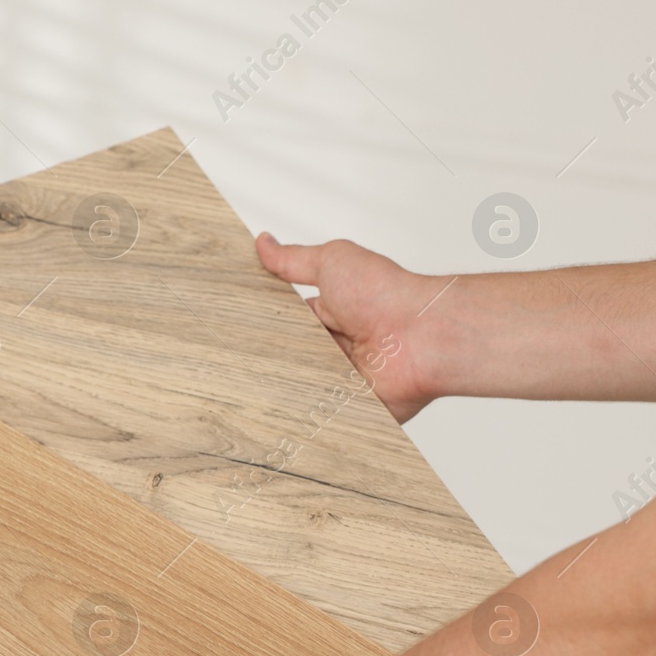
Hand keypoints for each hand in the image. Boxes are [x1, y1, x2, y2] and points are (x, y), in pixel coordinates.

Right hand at [255, 233, 445, 422]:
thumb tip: (264, 242)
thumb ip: (294, 259)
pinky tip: (280, 408)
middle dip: (266, 357)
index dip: (261, 324)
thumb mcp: (333, 261)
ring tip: (256, 381)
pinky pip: (316, 413)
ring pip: (295, 386)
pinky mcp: (352, 407)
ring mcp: (342, 379)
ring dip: (283, 383)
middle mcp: (335, 348)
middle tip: (238, 355)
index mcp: (330, 316)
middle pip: (285, 357)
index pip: (283, 324)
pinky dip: (301, 411)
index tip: (232, 324)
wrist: (423, 336)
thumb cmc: (387, 294)